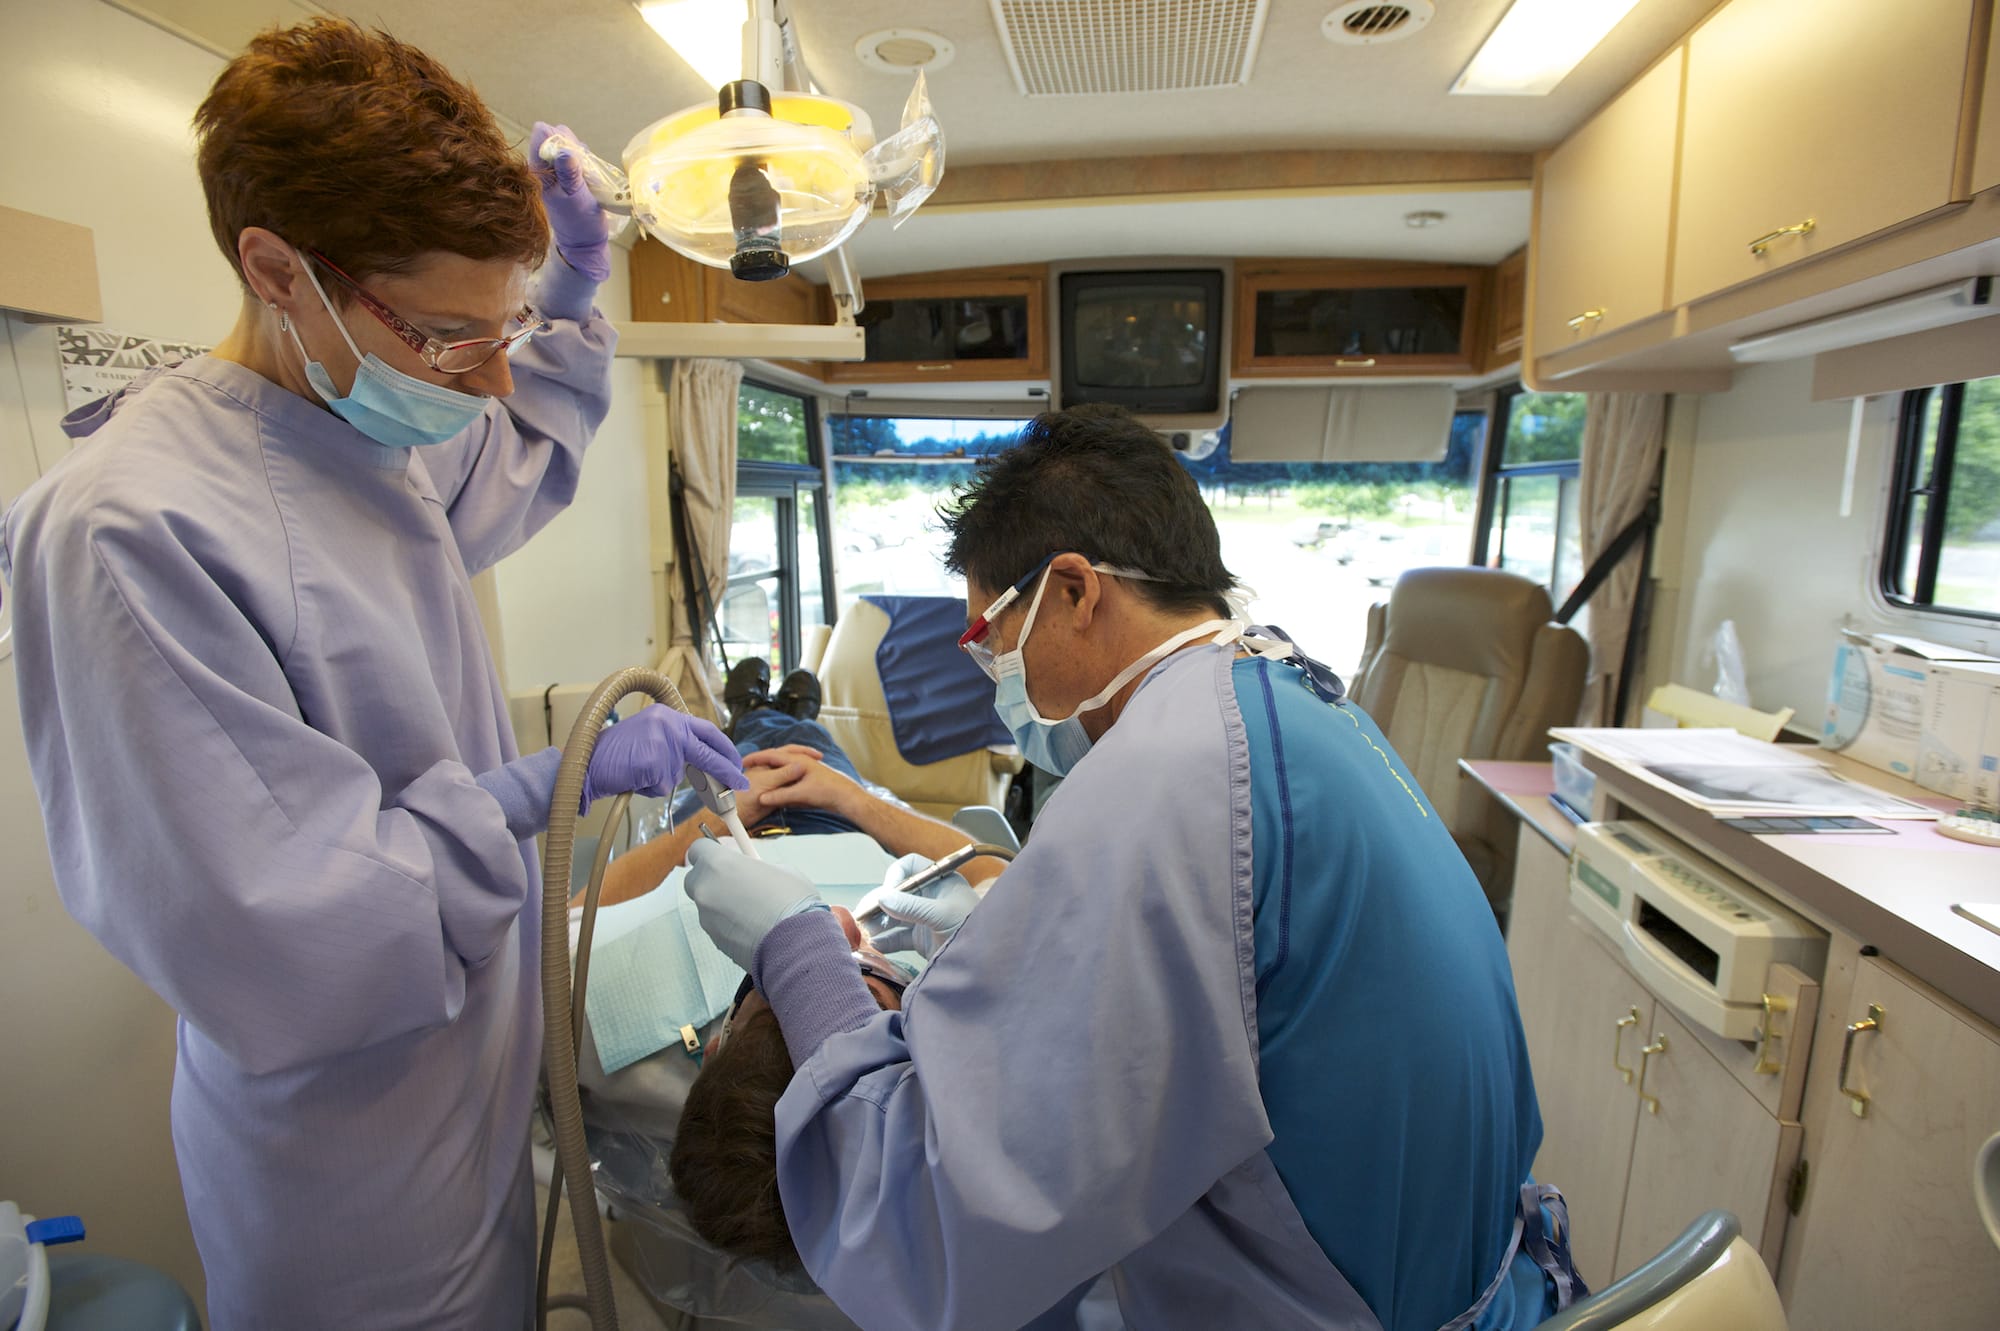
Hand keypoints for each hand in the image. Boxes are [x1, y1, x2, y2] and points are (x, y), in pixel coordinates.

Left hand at [528, 122, 612, 281]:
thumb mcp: (576, 197)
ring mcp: (556, 170)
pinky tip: (588, 179)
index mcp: (539, 170)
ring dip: (580, 155)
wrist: (584, 242)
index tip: (572, 156)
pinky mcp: (567, 175)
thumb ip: (569, 173)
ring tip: (586, 176)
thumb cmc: (579, 222)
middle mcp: (544, 167)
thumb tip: (563, 151)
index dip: (559, 139)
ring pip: (567, 145)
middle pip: (555, 136)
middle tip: (581, 168)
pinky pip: (576, 157)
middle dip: (572, 145)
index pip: (542, 134)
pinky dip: (584, 162)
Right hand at [583, 705, 743, 814]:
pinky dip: (649, 788)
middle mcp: (668, 724)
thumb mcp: (649, 738)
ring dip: (661, 781)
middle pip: (707, 751)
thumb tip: (704, 763)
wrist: (584, 762)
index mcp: (667, 715)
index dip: (724, 747)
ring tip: (636, 771)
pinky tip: (632, 777)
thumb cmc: (613, 755)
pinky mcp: (655, 763)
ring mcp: (662, 743)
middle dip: (726, 769)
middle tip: (739, 782)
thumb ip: (675, 744)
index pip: (706, 730)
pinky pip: (663, 787)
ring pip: (679, 775)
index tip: (735, 761)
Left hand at [685, 839, 823, 970]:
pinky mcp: (714, 940)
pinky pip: (717, 925)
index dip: (712, 850)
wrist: (796, 944)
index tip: (726, 854)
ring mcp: (706, 918)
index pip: (698, 849)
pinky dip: (729, 923)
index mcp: (718, 864)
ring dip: (723, 902)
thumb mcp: (780, 869)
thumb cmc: (793, 900)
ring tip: (753, 909)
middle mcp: (705, 889)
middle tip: (737, 880)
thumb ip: (755, 866)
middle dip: (711, 877)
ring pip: (707, 904)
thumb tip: (750, 869)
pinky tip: (754, 927)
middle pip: (695, 878)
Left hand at [734, 745, 822, 825]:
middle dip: (803, 763)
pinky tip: (803, 792)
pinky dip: (795, 789)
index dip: (802, 752)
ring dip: (800, 777)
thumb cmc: (743, 797)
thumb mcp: (767, 783)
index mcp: (765, 763)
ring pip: (789, 777)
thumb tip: (800, 765)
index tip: (817, 755)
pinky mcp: (770, 796)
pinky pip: (787, 790)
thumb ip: (783, 774)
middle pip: (789, 764)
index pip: (785, 752)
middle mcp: (768, 771)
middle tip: (818, 764)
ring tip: (814, 777)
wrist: (735, 815)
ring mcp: (769, 783)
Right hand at [748, 751, 863, 820]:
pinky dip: (780, 779)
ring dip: (771, 769)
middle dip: (761, 761)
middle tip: (748, 765)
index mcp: (797, 761)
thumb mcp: (800, 794)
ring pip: (783, 767)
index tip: (742, 764)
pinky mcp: (809, 779)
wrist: (847, 797)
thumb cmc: (828, 791)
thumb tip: (763, 798)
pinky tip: (776, 787)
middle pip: (776, 758)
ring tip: (758, 773)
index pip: (770, 756)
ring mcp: (805, 769)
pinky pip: (789, 776)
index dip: (754, 759)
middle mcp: (800, 762)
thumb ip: (780, 795)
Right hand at [857, 853, 978, 958]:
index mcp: (940, 881)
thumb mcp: (942, 915)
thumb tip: (882, 898)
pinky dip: (885, 941)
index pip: (911, 867)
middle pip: (897, 893)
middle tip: (863, 917)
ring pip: (894, 916)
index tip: (887, 893)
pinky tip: (875, 945)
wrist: (987, 962)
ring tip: (866, 933)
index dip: (896, 876)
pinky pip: (898, 937)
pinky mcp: (921, 939)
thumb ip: (912, 907)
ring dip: (878, 923)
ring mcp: (924, 918)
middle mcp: (930, 897)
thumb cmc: (971, 929)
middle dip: (880, 903)